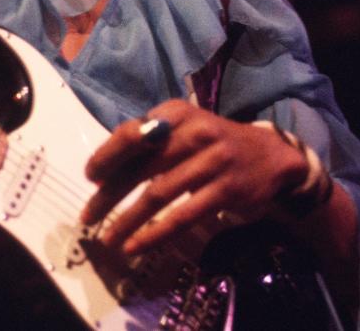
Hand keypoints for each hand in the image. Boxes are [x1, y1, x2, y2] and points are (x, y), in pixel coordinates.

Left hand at [79, 99, 307, 255]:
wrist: (270, 155)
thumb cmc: (211, 142)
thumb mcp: (182, 127)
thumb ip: (148, 142)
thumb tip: (103, 172)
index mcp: (175, 114)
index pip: (131, 134)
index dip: (106, 156)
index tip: (90, 177)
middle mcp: (194, 133)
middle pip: (141, 167)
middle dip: (109, 194)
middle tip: (88, 215)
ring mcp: (213, 161)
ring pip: (159, 195)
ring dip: (128, 219)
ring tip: (108, 238)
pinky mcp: (226, 190)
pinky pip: (183, 216)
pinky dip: (156, 233)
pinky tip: (136, 246)